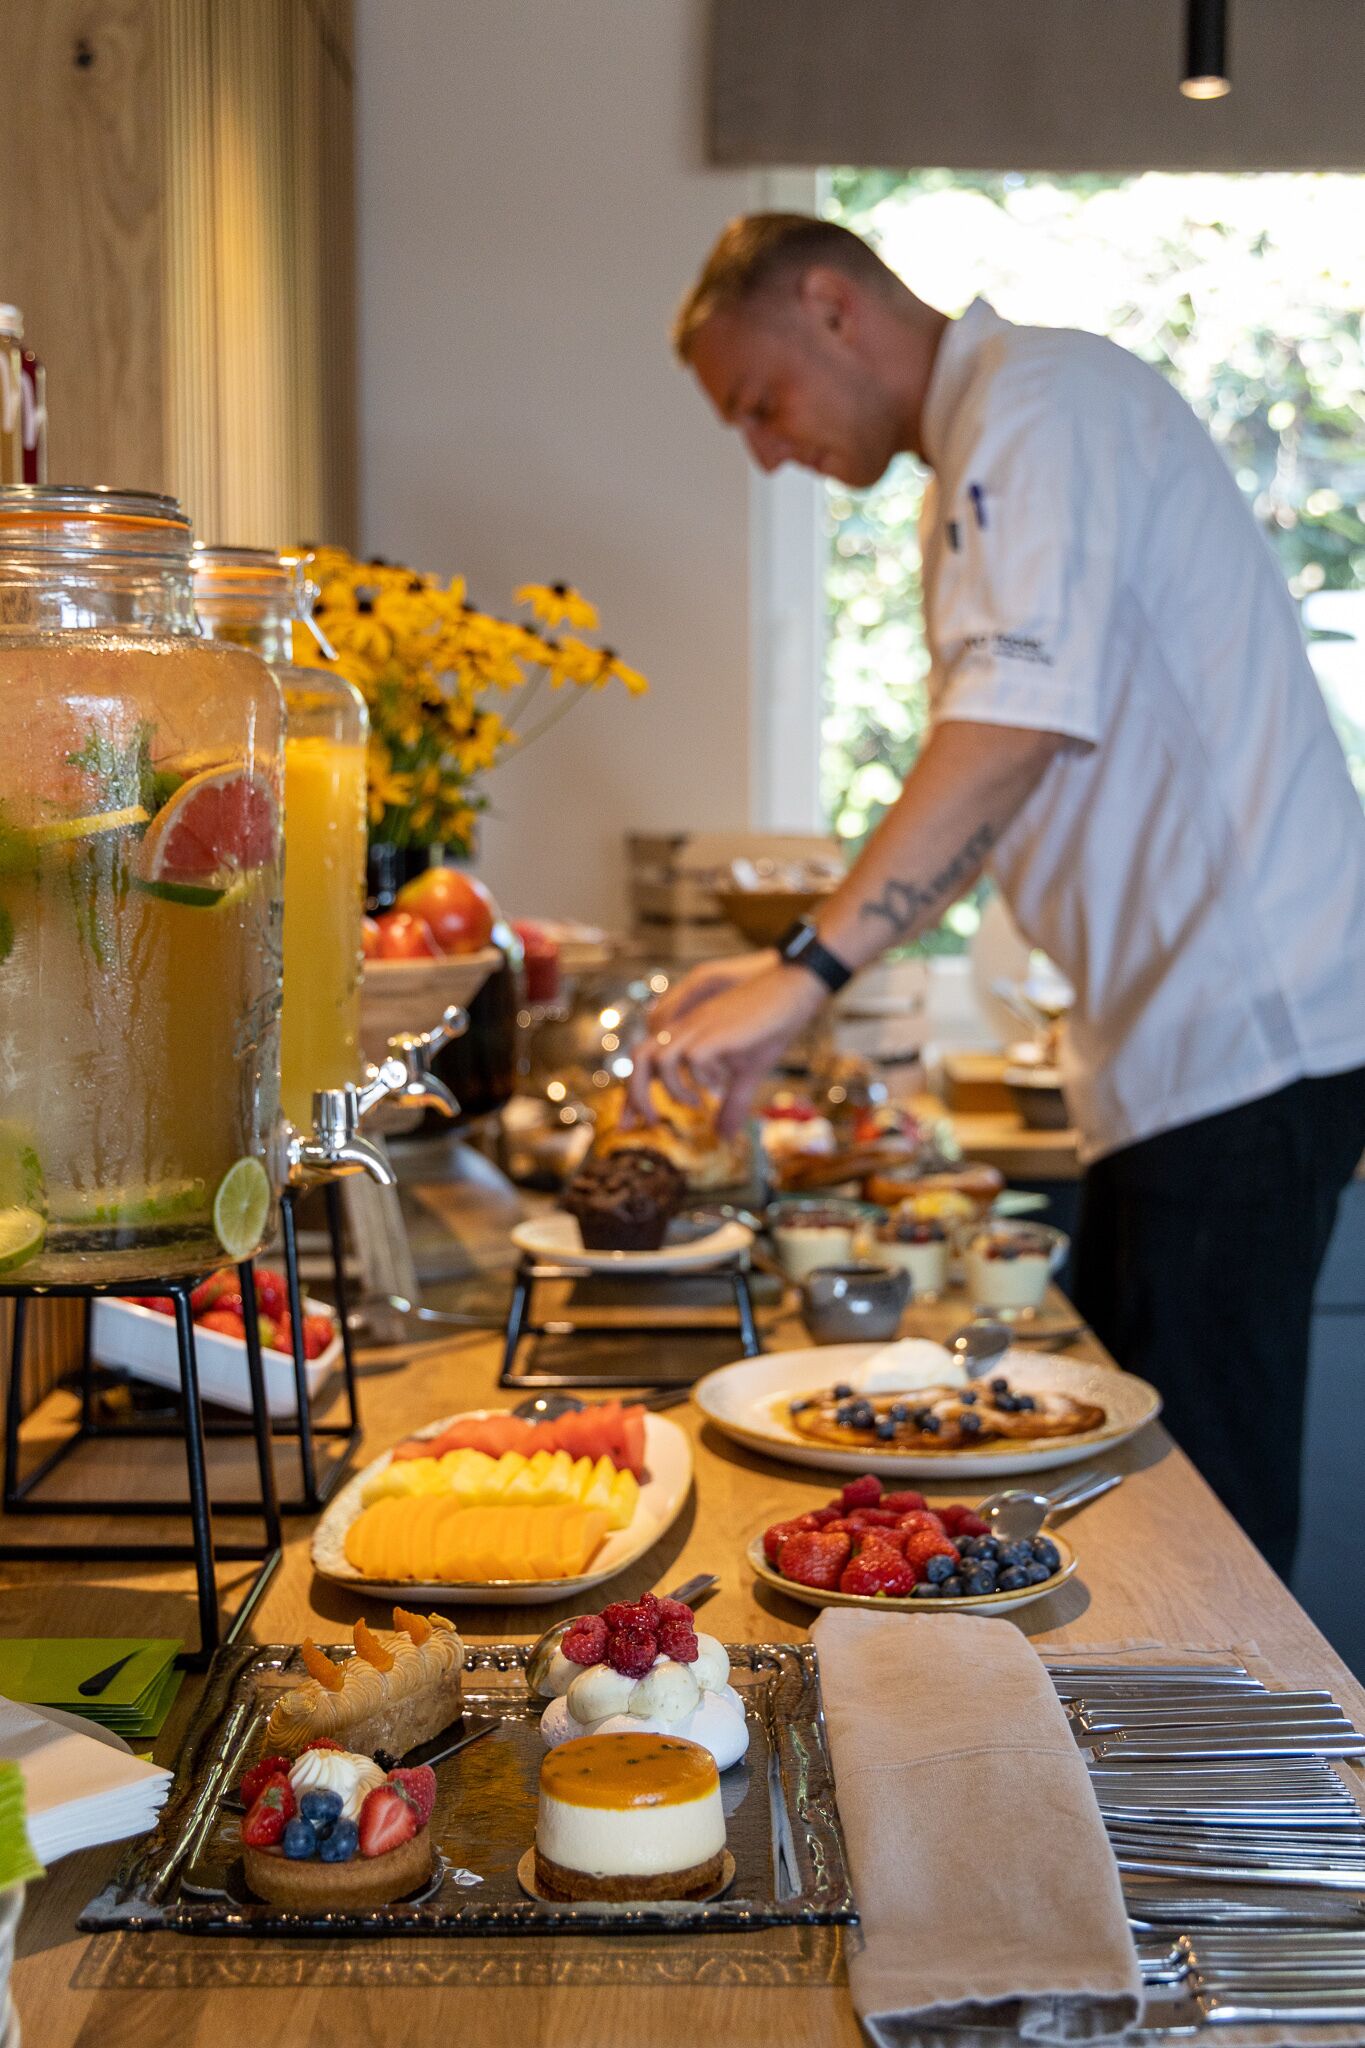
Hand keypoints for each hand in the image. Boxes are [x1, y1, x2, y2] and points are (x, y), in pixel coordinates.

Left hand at [629, 960, 825, 1135]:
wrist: (791, 991)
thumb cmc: (768, 1029)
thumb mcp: (747, 1073)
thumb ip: (732, 1104)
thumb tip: (724, 1137)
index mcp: (686, 1037)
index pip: (645, 1063)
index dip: (633, 1094)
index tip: (632, 1124)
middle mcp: (686, 1030)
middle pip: (640, 1058)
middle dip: (636, 1095)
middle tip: (651, 1122)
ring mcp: (701, 1028)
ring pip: (661, 1058)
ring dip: (672, 1089)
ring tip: (693, 1105)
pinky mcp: (718, 1031)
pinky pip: (695, 1057)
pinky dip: (702, 1077)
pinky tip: (721, 1083)